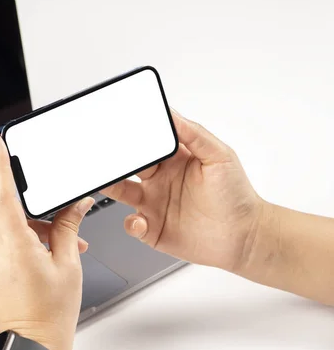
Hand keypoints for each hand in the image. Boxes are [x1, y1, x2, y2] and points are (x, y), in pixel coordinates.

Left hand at [0, 132, 93, 349]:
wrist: (31, 348)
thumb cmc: (51, 315)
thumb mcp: (68, 265)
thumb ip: (68, 228)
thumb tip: (76, 204)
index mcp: (16, 245)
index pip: (3, 194)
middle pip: (14, 216)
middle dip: (39, 220)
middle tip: (60, 237)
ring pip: (10, 233)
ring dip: (32, 238)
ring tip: (56, 259)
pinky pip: (3, 248)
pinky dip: (21, 250)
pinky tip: (38, 267)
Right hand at [102, 110, 265, 271]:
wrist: (245, 237)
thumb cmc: (236, 195)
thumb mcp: (220, 156)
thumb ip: (195, 134)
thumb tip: (173, 113)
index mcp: (172, 159)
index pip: (146, 143)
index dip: (132, 136)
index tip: (120, 129)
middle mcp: (159, 180)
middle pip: (128, 166)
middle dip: (114, 159)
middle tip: (103, 155)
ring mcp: (154, 204)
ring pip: (122, 192)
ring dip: (110, 186)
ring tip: (104, 182)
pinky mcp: (153, 229)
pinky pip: (132, 224)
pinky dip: (131, 223)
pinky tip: (140, 220)